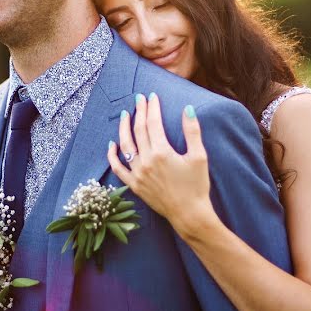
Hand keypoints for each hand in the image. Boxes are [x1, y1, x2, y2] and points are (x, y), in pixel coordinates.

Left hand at [107, 93, 216, 237]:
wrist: (189, 214)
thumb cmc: (197, 186)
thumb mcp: (199, 156)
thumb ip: (192, 131)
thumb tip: (188, 109)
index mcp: (161, 152)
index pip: (153, 123)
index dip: (152, 107)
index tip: (152, 96)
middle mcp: (145, 161)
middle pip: (138, 130)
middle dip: (139, 112)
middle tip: (139, 99)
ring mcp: (137, 174)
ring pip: (125, 145)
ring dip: (124, 128)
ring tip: (126, 114)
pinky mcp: (134, 185)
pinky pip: (118, 168)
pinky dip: (113, 155)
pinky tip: (112, 144)